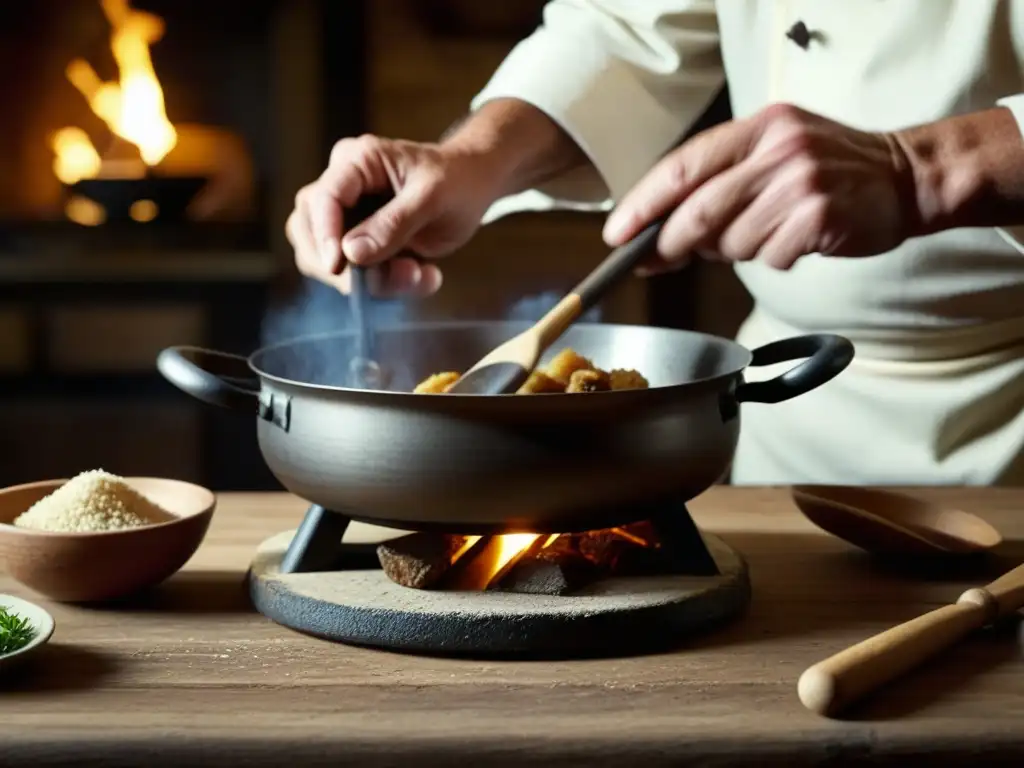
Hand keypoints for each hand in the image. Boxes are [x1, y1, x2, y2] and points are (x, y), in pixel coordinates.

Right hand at [286, 135, 499, 295]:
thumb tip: (352, 253)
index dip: (324, 234)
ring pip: (326, 260)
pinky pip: (351, 273)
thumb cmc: (456, 182)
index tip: (339, 266)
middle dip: (347, 266)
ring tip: (418, 275)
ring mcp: (343, 216)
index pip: (321, 198)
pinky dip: (382, 284)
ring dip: (368, 281)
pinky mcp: (355, 242)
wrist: (471, 188)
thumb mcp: (433, 198)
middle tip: (399, 277)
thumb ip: (394, 223)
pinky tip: (419, 275)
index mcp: (355, 161)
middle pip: (309, 231)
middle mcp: (340, 186)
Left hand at [602, 104, 916, 270]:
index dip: (643, 203)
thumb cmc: (828, 169)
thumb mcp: (774, 151)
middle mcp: (777, 149)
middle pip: (698, 209)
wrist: (906, 177)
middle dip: (670, 242)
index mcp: (758, 128)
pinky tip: (795, 241)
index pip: (682, 166)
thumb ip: (722, 182)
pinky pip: (770, 255)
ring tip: (767, 233)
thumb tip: (661, 231)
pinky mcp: (820, 215)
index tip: (617, 233)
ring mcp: (801, 181)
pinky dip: (774, 257)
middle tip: (659, 258)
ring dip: (737, 250)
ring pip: (732, 240)